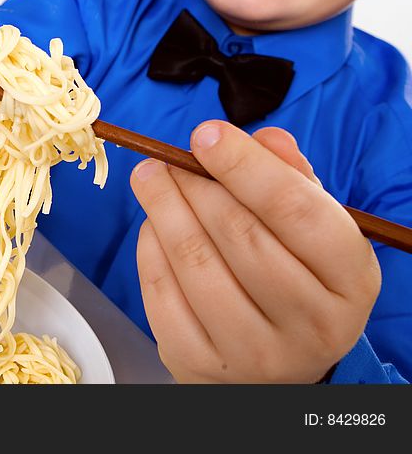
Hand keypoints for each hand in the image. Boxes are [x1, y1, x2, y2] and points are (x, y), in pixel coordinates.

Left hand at [129, 121, 381, 382]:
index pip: (295, 210)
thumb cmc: (291, 275)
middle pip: (239, 234)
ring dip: (163, 208)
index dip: (244, 165)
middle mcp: (311, 323)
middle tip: (169, 158)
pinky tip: (152, 224)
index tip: (205, 134)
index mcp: (350, 279)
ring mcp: (254, 351)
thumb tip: (263, 138)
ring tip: (150, 177)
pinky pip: (162, 293)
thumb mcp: (311, 228)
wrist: (273, 366)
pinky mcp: (200, 363)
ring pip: (196, 262)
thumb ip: (290, 178)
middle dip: (195, 185)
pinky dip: (149, 248)